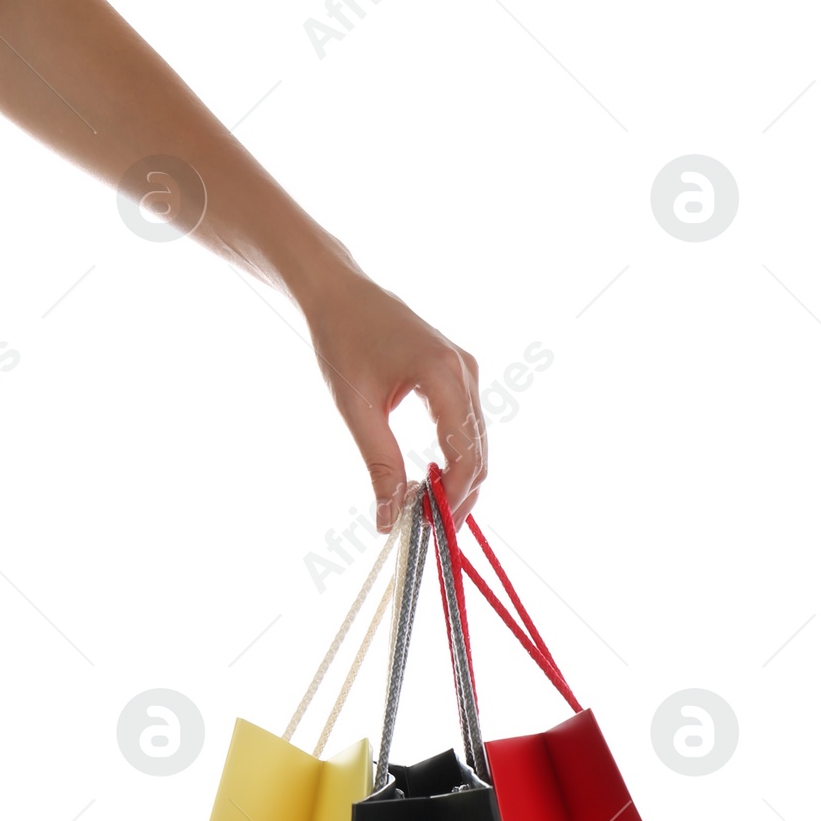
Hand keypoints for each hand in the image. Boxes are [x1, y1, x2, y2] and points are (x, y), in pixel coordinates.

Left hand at [303, 263, 487, 531]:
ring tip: (430, 508)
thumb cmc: (342, 341)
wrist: (341, 293)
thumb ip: (380, 465)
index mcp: (443, 375)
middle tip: (432, 528)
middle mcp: (464, 371)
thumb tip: (389, 520)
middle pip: (479, 452)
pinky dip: (456, 456)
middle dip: (461, 494)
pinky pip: (468, 425)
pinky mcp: (458, 371)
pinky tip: (434, 478)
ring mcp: (465, 369)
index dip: (454, 497)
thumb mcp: (357, 410)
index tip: (430, 526)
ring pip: (477, 442)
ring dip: (460, 479)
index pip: (466, 454)